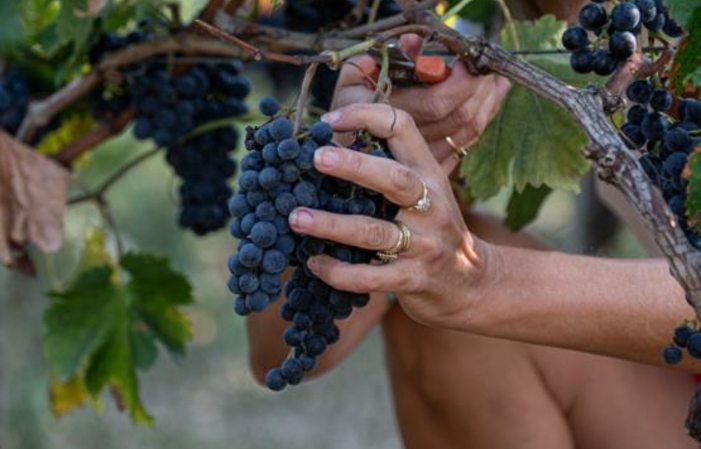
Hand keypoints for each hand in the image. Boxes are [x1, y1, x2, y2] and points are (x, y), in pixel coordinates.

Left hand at [288, 103, 495, 329]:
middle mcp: (430, 206)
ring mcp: (424, 245)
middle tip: (316, 157)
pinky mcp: (412, 279)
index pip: (404, 129)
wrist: (473, 284)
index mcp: (429, 174)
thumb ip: (391, 171)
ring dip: (332, 225)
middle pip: (394, 179)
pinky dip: (338, 271)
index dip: (367, 116)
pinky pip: (370, 277)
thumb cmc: (434, 231)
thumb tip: (330, 148)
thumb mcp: (427, 193)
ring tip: (296, 218)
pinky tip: (314, 263)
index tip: (329, 119)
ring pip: (374, 232)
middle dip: (354, 166)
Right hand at [331, 35, 509, 173]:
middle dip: (479, 89)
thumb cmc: (343, 114)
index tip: (466, 61)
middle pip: (458, 117)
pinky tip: (492, 98)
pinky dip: (484, 119)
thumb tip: (412, 42)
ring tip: (496, 79)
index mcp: (387, 117)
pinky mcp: (434, 169)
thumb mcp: (352, 80)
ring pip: (467, 131)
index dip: (458, 82)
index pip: (435, 103)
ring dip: (488, 103)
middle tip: (486, 67)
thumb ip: (379, 59)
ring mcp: (424, 161)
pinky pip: (466, 143)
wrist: (338, 160)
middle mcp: (408, 144)